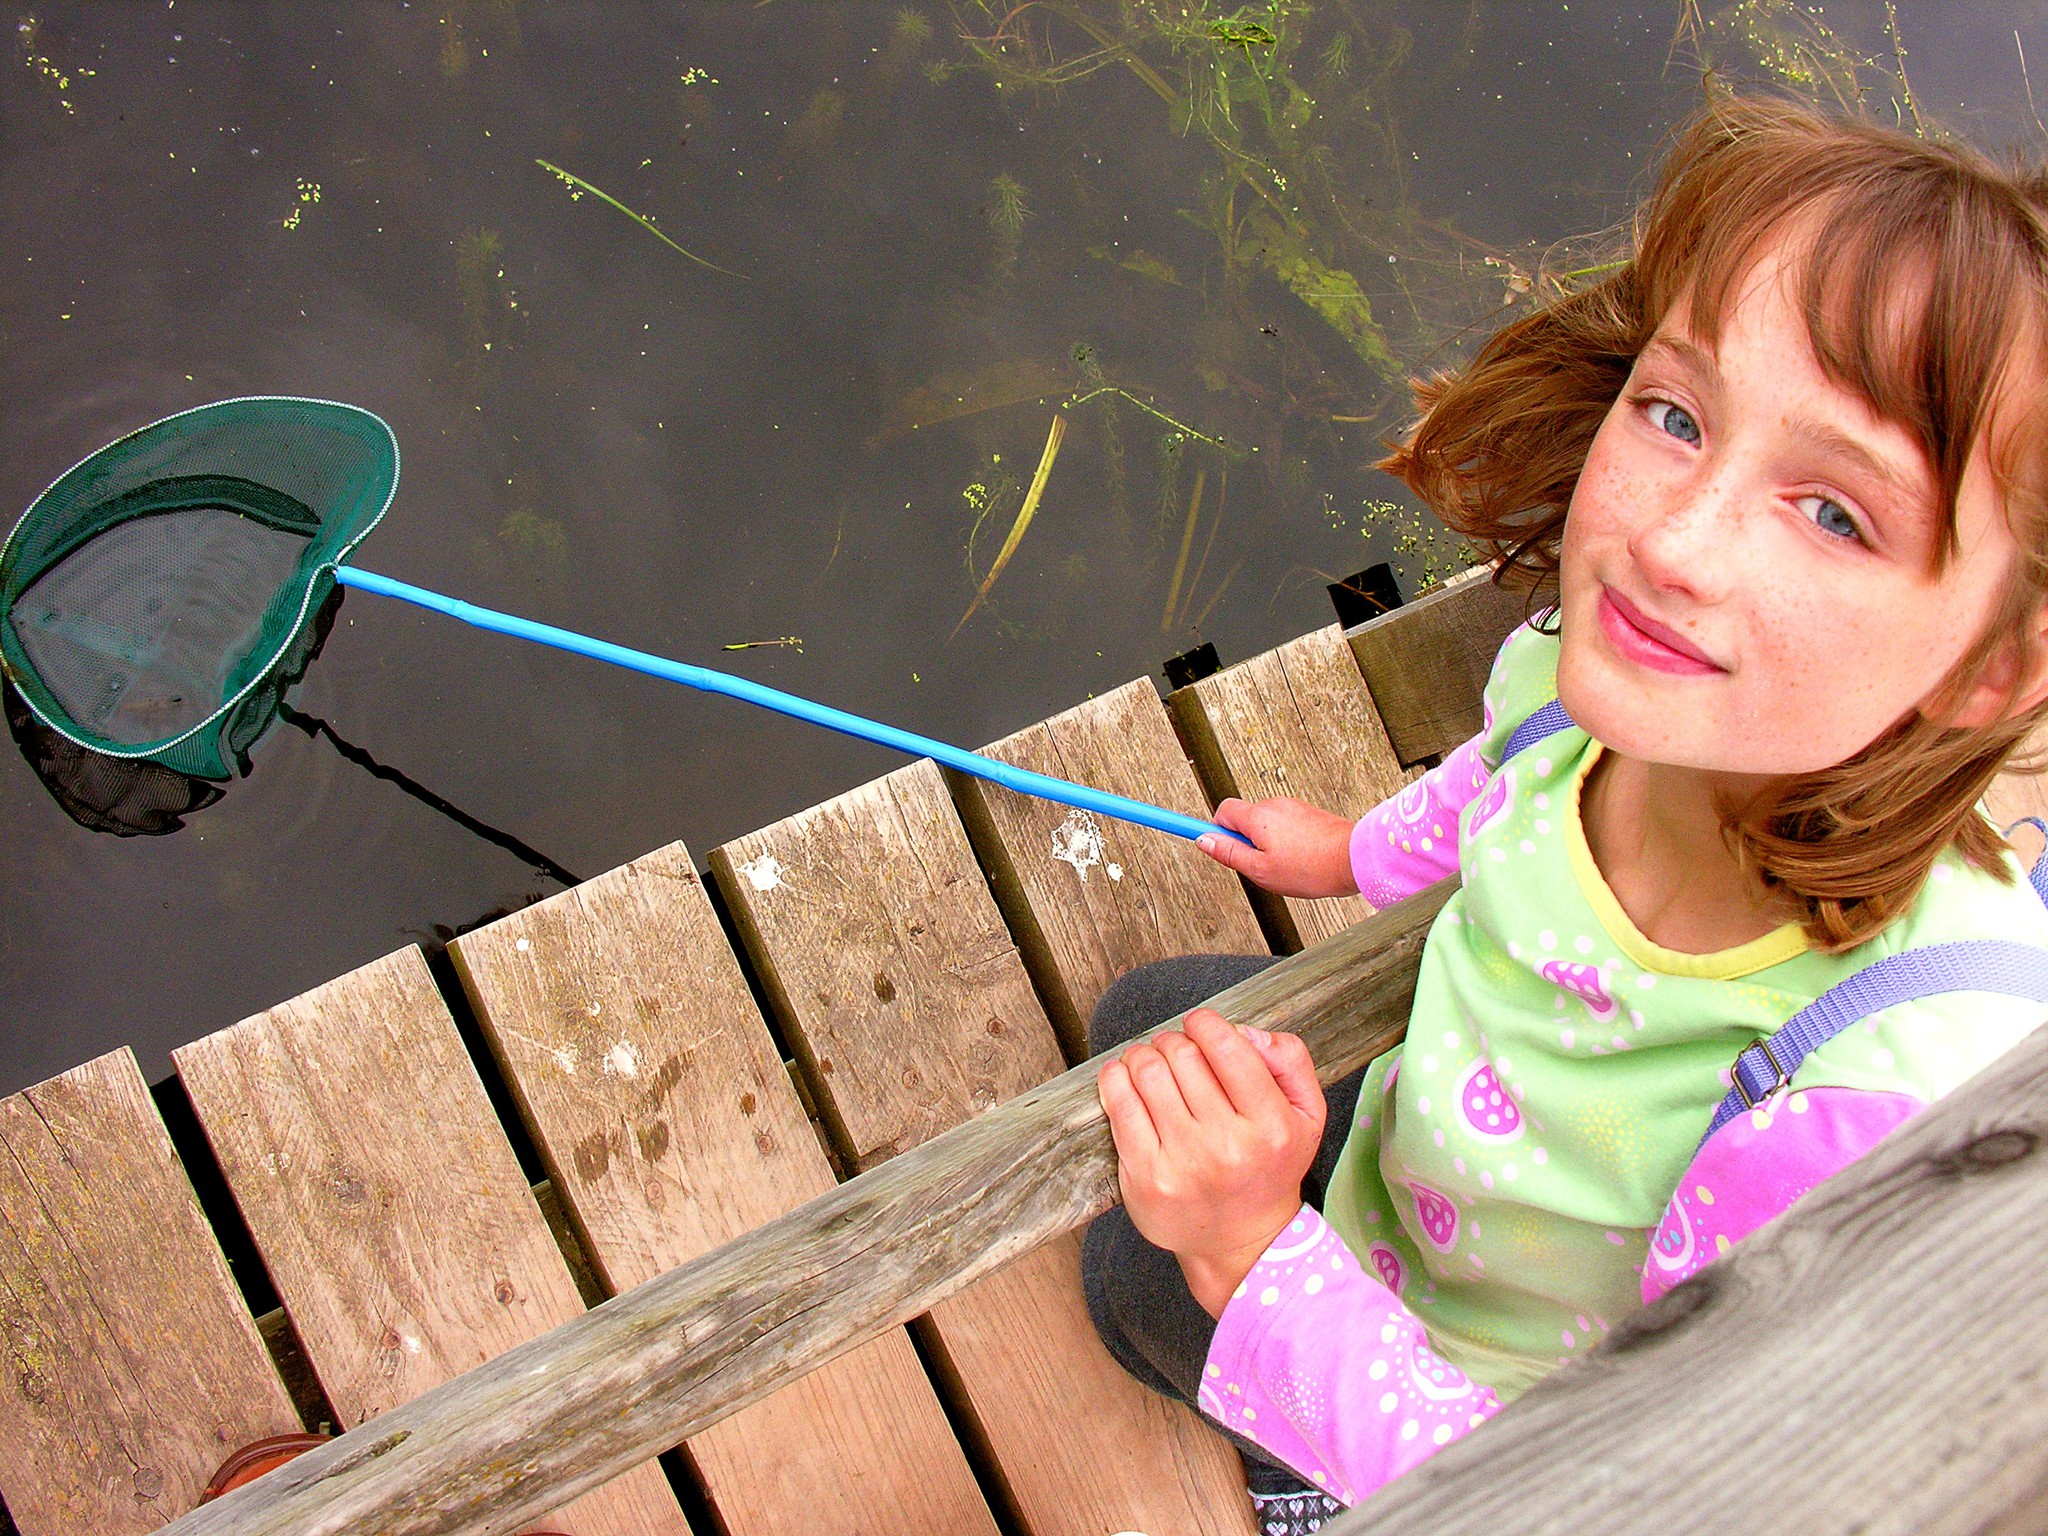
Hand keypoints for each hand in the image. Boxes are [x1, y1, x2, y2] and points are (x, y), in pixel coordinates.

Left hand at [1097, 1007, 1326, 1316]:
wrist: (1243, 1242)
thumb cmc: (1270, 1168)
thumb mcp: (1307, 1115)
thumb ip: (1290, 1060)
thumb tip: (1244, 1032)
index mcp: (1271, 1126)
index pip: (1227, 1048)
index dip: (1205, 1023)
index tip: (1201, 1027)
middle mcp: (1227, 1146)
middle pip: (1182, 1055)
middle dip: (1175, 1042)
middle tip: (1178, 1053)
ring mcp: (1183, 1164)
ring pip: (1147, 1073)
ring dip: (1144, 1056)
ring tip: (1152, 1064)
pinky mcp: (1146, 1179)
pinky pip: (1119, 1106)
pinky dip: (1115, 1079)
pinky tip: (1125, 1078)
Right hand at [1196, 797, 1358, 898]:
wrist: (1355, 859)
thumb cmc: (1311, 867)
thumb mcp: (1261, 870)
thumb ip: (1230, 854)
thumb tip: (1204, 841)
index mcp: (1257, 817)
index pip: (1220, 812)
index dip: (1208, 827)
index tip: (1188, 830)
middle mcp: (1274, 805)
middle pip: (1242, 818)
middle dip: (1242, 840)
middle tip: (1256, 865)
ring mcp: (1293, 807)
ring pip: (1264, 824)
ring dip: (1264, 842)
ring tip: (1284, 866)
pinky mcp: (1308, 814)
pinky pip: (1284, 825)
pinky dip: (1283, 840)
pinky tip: (1298, 860)